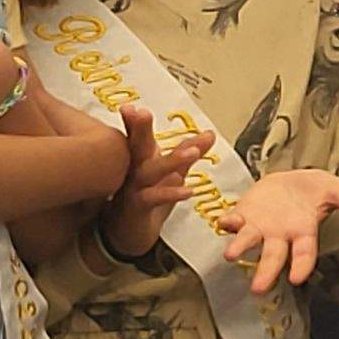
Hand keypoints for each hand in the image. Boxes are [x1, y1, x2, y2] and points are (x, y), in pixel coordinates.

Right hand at [104, 109, 214, 259]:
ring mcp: (132, 190)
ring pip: (149, 172)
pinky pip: (153, 199)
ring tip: (192, 153)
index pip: (136, 136)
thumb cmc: (146, 196)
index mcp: (138, 158)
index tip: (131, 107)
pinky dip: (170, 194)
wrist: (129, 232)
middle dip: (139, 129)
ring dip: (171, 161)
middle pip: (135, 147)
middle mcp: (131, 171)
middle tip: (142, 113)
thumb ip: (188, 152)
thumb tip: (209, 133)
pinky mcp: (137, 208)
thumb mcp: (170, 172)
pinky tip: (187, 190)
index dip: (134, 121)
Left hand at [220, 169, 338, 293]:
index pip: (304, 253)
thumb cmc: (312, 190)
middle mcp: (280, 234)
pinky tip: (225, 222)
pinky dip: (229, 222)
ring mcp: (260, 226)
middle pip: (274, 256)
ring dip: (239, 247)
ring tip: (231, 255)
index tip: (297, 279)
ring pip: (249, 241)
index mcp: (303, 231)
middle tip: (259, 288)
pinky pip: (234, 220)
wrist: (289, 181)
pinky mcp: (244, 213)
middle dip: (266, 271)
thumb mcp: (333, 189)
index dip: (302, 265)